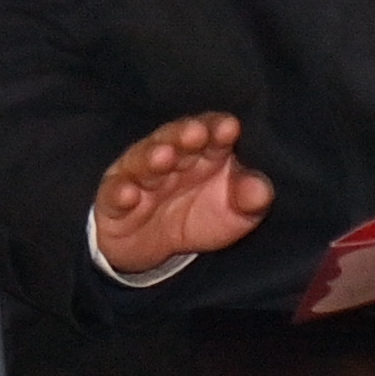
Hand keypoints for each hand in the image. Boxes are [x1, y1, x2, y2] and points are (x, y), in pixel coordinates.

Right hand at [92, 114, 272, 278]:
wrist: (153, 247)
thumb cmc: (200, 216)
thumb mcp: (234, 214)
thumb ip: (250, 200)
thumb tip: (262, 191)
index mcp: (203, 152)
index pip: (211, 133)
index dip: (218, 129)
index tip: (230, 128)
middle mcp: (169, 156)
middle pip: (175, 140)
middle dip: (184, 135)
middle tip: (196, 133)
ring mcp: (138, 176)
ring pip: (143, 162)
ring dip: (152, 158)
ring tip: (163, 157)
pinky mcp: (113, 199)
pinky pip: (114, 194)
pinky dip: (120, 193)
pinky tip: (129, 194)